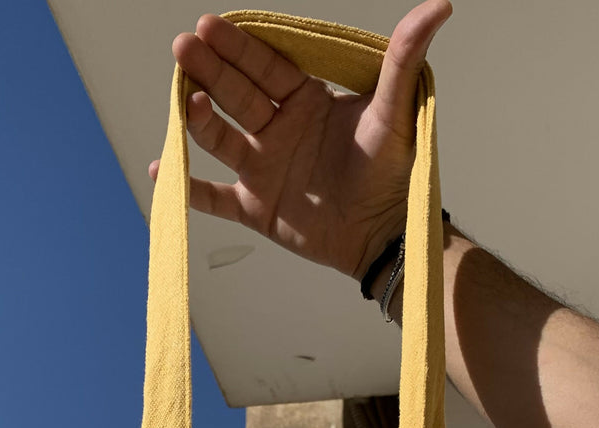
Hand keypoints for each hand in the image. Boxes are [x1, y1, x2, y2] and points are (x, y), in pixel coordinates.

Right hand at [148, 2, 451, 283]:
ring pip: (222, 138)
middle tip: (184, 46)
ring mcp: (264, 167)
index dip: (239, 46)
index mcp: (305, 99)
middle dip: (211, 70)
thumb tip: (438, 6)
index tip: (212, 24)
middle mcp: (279, 129)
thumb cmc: (392, 171)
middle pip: (237, 94)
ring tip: (186, 98)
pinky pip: (214, 198)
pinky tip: (160, 167)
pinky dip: (187, 188)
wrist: (386, 233)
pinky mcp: (257, 208)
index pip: (265, 65)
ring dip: (200, 119)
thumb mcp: (396, 110)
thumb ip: (405, 57)